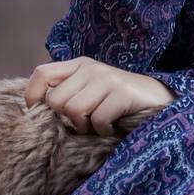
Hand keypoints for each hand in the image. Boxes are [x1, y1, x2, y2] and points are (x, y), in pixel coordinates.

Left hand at [25, 57, 177, 136]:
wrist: (160, 99)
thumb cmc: (120, 100)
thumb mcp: (91, 90)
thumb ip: (68, 94)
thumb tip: (36, 111)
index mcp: (79, 65)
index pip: (41, 74)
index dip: (33, 97)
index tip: (42, 116)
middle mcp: (91, 68)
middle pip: (55, 100)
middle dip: (67, 119)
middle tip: (85, 123)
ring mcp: (108, 78)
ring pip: (73, 110)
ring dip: (85, 126)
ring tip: (99, 124)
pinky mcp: (122, 92)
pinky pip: (98, 118)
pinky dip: (103, 130)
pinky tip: (113, 126)